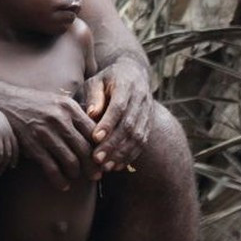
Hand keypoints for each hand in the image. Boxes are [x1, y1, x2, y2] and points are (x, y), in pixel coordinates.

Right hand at [0, 83, 95, 190]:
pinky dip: (60, 180)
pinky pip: (51, 168)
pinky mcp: (32, 144)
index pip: (94, 132)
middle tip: (96, 176)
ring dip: (77, 173)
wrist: (2, 101)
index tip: (105, 160)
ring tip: (77, 177)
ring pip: (71, 161)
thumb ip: (75, 115)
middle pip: (85, 149)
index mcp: (69, 107)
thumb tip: (98, 136)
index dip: (102, 150)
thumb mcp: (56, 101)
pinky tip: (63, 185)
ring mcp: (45, 132)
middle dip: (93, 166)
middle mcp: (59, 118)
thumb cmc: (33, 103)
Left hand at [83, 56, 152, 175]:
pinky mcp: (149, 124)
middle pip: (129, 125)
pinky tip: (117, 166)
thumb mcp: (97, 80)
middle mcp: (141, 99)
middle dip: (113, 144)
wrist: (134, 73)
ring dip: (122, 154)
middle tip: (97, 158)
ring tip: (106, 167)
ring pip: (138, 136)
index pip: (119, 107)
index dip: (108, 123)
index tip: (95, 138)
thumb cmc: (108, 78)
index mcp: (127, 85)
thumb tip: (91, 114)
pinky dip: (130, 155)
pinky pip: (142, 142)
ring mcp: (148, 112)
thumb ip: (94, 96)